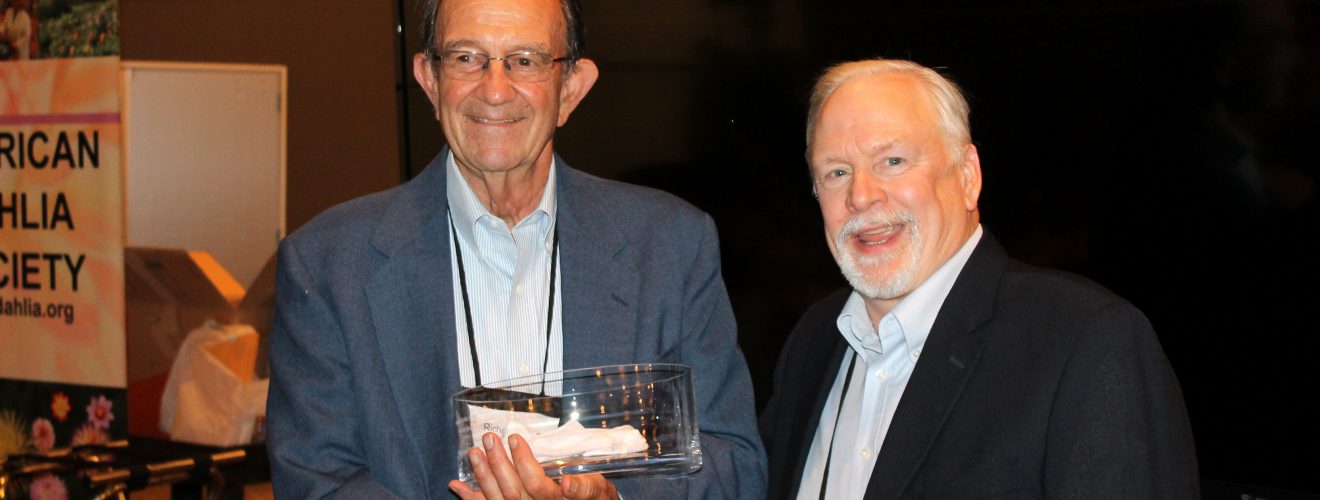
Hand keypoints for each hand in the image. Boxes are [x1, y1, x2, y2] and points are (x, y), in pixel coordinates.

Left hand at [449, 432, 618, 499]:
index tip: (515, 438)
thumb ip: (586, 487)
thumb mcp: (598, 490)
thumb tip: (568, 483)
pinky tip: (456, 485)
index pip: (535, 484)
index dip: (523, 461)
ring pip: (497, 499)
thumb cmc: (595, 499)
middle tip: (489, 438)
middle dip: (497, 463)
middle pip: (511, 491)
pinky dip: (470, 497)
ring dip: (482, 476)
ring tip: (473, 453)